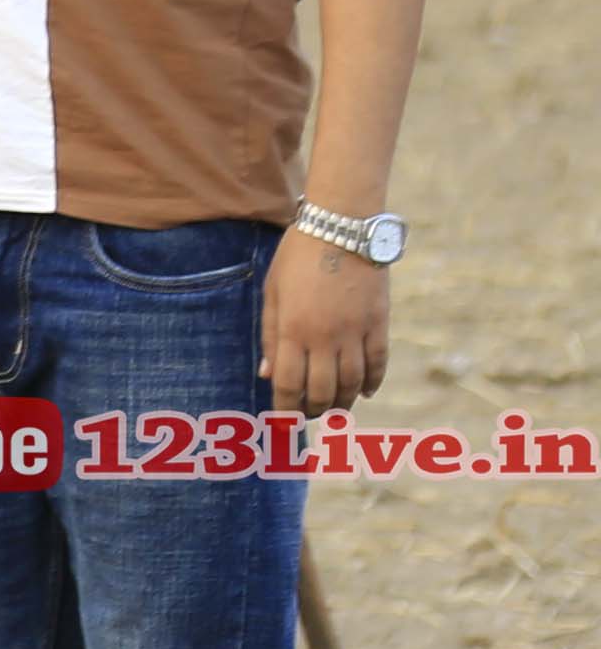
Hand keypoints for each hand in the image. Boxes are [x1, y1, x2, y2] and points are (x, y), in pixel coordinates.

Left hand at [264, 231, 390, 421]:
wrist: (342, 227)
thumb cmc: (297, 258)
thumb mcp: (272, 294)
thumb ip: (271, 336)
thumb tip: (267, 375)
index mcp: (293, 330)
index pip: (288, 384)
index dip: (285, 408)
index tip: (283, 421)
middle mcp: (325, 337)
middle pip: (323, 390)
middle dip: (314, 409)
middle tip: (309, 415)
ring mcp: (356, 331)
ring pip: (353, 382)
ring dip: (344, 401)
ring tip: (336, 409)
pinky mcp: (380, 323)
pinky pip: (378, 362)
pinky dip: (373, 382)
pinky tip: (366, 392)